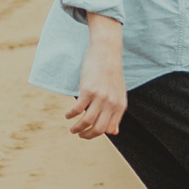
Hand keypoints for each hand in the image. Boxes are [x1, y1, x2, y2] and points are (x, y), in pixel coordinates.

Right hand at [64, 16, 126, 137]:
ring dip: (77, 128)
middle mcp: (111, 104)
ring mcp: (100, 98)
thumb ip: (116, 113)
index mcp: (120, 106)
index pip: (108, 129)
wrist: (107, 53)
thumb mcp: (119, 94)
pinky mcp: (88, 90)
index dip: (97, 133)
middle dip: (87, 135)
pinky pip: (77, 109)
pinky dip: (71, 115)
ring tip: (72, 129)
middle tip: (79, 134)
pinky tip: (68, 115)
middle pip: (98, 129)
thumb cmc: (112, 74)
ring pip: (87, 121)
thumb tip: (114, 132)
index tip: (89, 133)